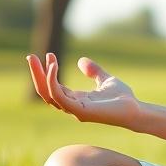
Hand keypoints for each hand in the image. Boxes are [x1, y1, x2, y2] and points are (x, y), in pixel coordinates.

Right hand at [25, 52, 140, 127]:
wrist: (135, 110)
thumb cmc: (122, 98)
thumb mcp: (105, 79)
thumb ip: (93, 71)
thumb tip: (80, 61)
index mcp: (75, 99)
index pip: (53, 87)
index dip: (48, 72)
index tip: (49, 55)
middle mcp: (71, 106)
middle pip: (46, 92)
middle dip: (37, 74)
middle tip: (30, 57)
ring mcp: (74, 110)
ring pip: (48, 95)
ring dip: (41, 76)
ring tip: (43, 58)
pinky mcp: (80, 111)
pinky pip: (59, 97)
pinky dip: (53, 82)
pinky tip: (54, 67)